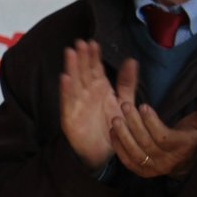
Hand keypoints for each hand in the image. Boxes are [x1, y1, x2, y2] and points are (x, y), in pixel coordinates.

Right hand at [60, 41, 134, 169]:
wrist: (104, 153)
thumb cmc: (113, 127)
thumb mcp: (124, 102)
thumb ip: (127, 82)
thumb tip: (132, 59)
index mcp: (99, 88)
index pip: (95, 68)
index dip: (93, 56)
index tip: (93, 42)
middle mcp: (86, 93)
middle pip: (82, 71)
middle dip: (81, 57)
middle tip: (80, 42)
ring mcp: (77, 104)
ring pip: (74, 82)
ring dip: (71, 68)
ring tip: (70, 53)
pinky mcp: (70, 117)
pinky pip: (68, 102)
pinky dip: (66, 90)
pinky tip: (65, 78)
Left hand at [112, 98, 196, 179]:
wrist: (182, 162)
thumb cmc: (187, 138)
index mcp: (181, 149)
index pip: (163, 137)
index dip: (152, 122)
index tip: (143, 106)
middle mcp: (167, 161)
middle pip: (146, 142)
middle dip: (134, 123)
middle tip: (126, 106)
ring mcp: (153, 169)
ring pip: (135, 152)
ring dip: (123, 135)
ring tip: (116, 118)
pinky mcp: (141, 172)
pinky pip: (127, 161)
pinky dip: (118, 147)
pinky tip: (113, 132)